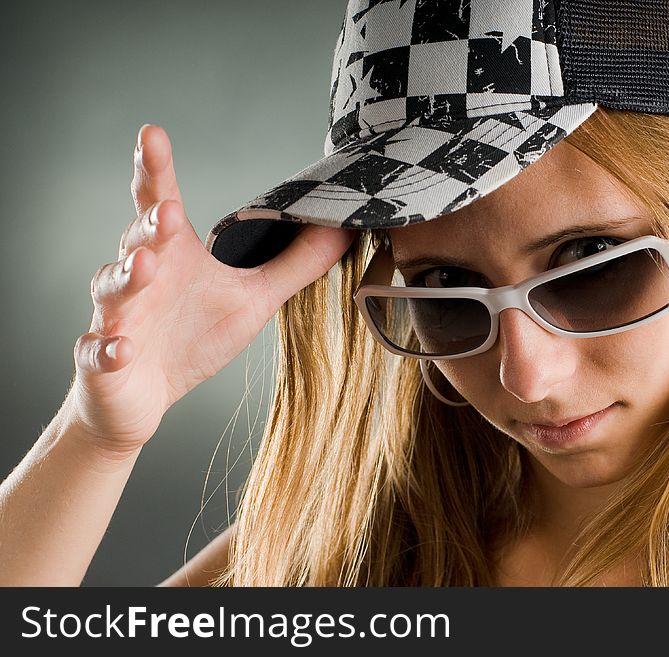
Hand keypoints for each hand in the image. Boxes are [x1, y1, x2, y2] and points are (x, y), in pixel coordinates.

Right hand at [67, 124, 353, 456]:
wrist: (143, 398)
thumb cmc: (193, 339)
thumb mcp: (253, 299)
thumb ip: (293, 264)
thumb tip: (340, 227)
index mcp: (172, 255)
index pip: (159, 202)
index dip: (154, 168)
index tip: (152, 133)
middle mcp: (138, 277)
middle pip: (135, 239)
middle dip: (148, 224)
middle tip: (167, 211)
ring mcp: (116, 317)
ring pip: (112, 289)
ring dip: (125, 277)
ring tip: (143, 266)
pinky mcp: (103, 360)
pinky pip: (100, 352)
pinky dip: (109, 349)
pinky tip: (122, 347)